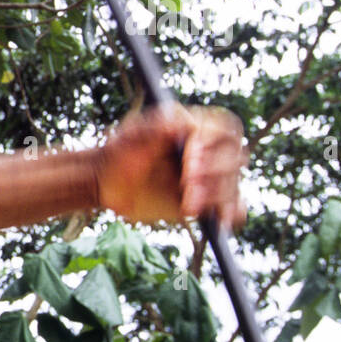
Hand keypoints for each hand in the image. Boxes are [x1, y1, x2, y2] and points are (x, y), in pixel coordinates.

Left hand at [94, 102, 247, 228]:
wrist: (105, 185)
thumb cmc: (117, 154)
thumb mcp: (130, 135)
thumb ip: (155, 126)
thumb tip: (185, 121)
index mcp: (195, 128)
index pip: (225, 129)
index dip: (213, 142)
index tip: (192, 155)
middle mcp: (207, 153)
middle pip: (235, 157)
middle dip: (214, 170)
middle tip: (186, 181)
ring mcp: (208, 178)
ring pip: (233, 184)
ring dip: (216, 194)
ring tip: (188, 204)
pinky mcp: (205, 202)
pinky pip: (235, 207)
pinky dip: (232, 212)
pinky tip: (219, 219)